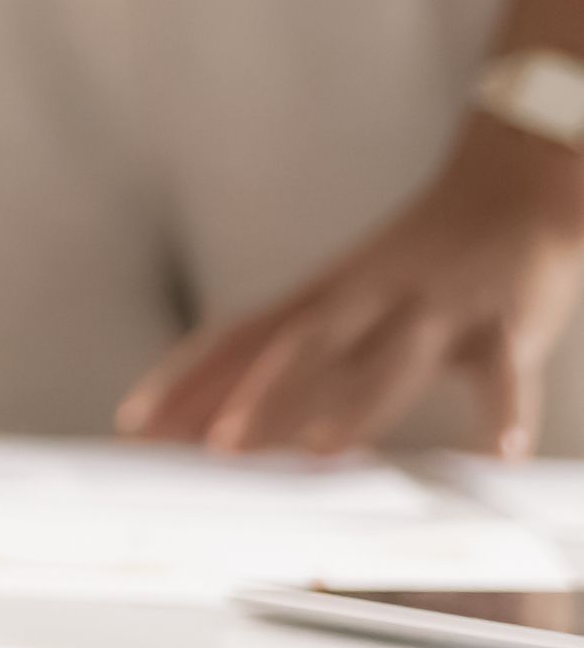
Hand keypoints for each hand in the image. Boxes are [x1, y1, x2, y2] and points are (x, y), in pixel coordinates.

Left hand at [119, 127, 583, 457]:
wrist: (511, 192)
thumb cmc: (413, 265)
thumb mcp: (342, 301)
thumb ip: (286, 361)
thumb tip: (213, 418)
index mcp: (319, 298)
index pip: (235, 337)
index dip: (184, 379)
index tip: (135, 426)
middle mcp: (366, 300)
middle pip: (301, 347)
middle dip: (258, 395)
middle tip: (218, 447)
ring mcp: (435, 309)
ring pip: (388, 357)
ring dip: (354, 402)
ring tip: (320, 449)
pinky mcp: (505, 322)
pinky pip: (505, 374)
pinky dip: (504, 414)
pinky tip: (496, 456)